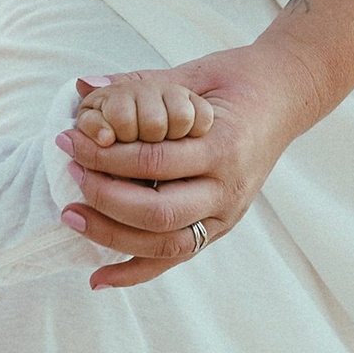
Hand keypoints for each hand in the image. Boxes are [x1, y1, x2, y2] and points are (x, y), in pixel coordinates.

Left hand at [58, 45, 319, 289]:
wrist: (284, 97)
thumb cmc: (235, 82)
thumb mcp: (191, 74)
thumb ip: (138, 84)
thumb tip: (83, 85)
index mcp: (223, 147)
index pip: (155, 162)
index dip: (105, 156)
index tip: (69, 141)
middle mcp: (228, 189)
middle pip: (158, 212)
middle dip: (105, 198)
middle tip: (70, 175)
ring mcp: (226, 214)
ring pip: (166, 244)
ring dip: (112, 235)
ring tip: (73, 215)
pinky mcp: (220, 228)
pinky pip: (175, 259)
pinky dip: (135, 273)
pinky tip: (98, 278)